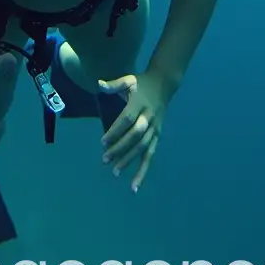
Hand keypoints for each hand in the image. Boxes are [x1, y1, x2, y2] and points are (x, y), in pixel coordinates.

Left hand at [97, 70, 171, 191]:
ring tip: (115, 172)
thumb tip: (99, 84)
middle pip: (134, 136)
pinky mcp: (157, 136)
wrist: (164, 84)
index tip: (102, 142)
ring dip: (130, 161)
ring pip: (143, 148)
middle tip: (104, 159)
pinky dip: (143, 170)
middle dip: (120, 149)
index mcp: (140, 103)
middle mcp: (149, 117)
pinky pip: (150, 155)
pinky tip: (135, 184)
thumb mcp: (129, 79)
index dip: (115, 131)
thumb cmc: (142, 82)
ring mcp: (154, 128)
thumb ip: (114, 85)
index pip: (126, 120)